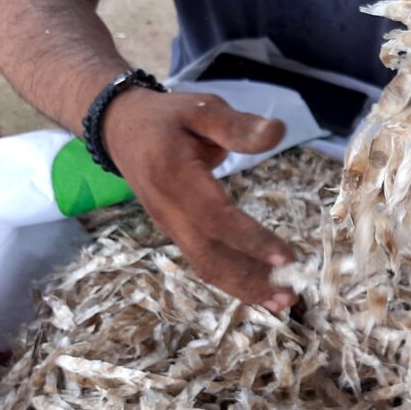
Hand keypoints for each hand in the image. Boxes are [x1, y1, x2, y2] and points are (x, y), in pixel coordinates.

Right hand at [103, 89, 297, 311]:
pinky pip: (205, 260)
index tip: (286, 258)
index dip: (250, 240)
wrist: (119, 128)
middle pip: (209, 257)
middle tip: (291, 295)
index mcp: (175, 178)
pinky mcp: (177, 232)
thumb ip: (237, 125)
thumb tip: (277, 131)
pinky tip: (262, 288)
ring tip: (283, 301)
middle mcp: (170, 211)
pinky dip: (234, 278)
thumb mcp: (201, 108)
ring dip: (244, 287)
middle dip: (250, 280)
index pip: (216, 218)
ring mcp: (171, 226)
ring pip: (206, 266)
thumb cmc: (166, 117)